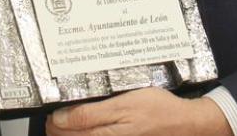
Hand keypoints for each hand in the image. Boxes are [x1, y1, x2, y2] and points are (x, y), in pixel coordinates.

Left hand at [47, 88, 232, 135]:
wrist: (184, 124)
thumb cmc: (158, 110)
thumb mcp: (124, 103)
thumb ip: (91, 112)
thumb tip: (62, 117)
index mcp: (105, 131)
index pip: (67, 130)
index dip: (54, 121)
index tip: (53, 112)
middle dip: (59, 129)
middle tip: (56, 118)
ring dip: (71, 133)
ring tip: (66, 125)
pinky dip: (87, 134)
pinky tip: (87, 130)